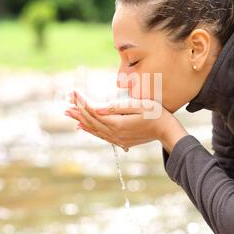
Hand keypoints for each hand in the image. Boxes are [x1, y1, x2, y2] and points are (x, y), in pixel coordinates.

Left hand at [64, 90, 187, 151]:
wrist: (167, 131)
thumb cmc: (156, 113)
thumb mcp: (138, 105)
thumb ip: (116, 107)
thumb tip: (97, 108)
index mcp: (118, 123)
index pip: (94, 112)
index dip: (82, 102)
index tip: (73, 93)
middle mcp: (115, 133)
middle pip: (91, 121)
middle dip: (78, 111)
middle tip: (66, 104)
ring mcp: (117, 139)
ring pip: (94, 129)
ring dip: (81, 121)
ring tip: (69, 113)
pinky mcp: (120, 141)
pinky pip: (100, 135)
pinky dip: (90, 130)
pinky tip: (82, 127)